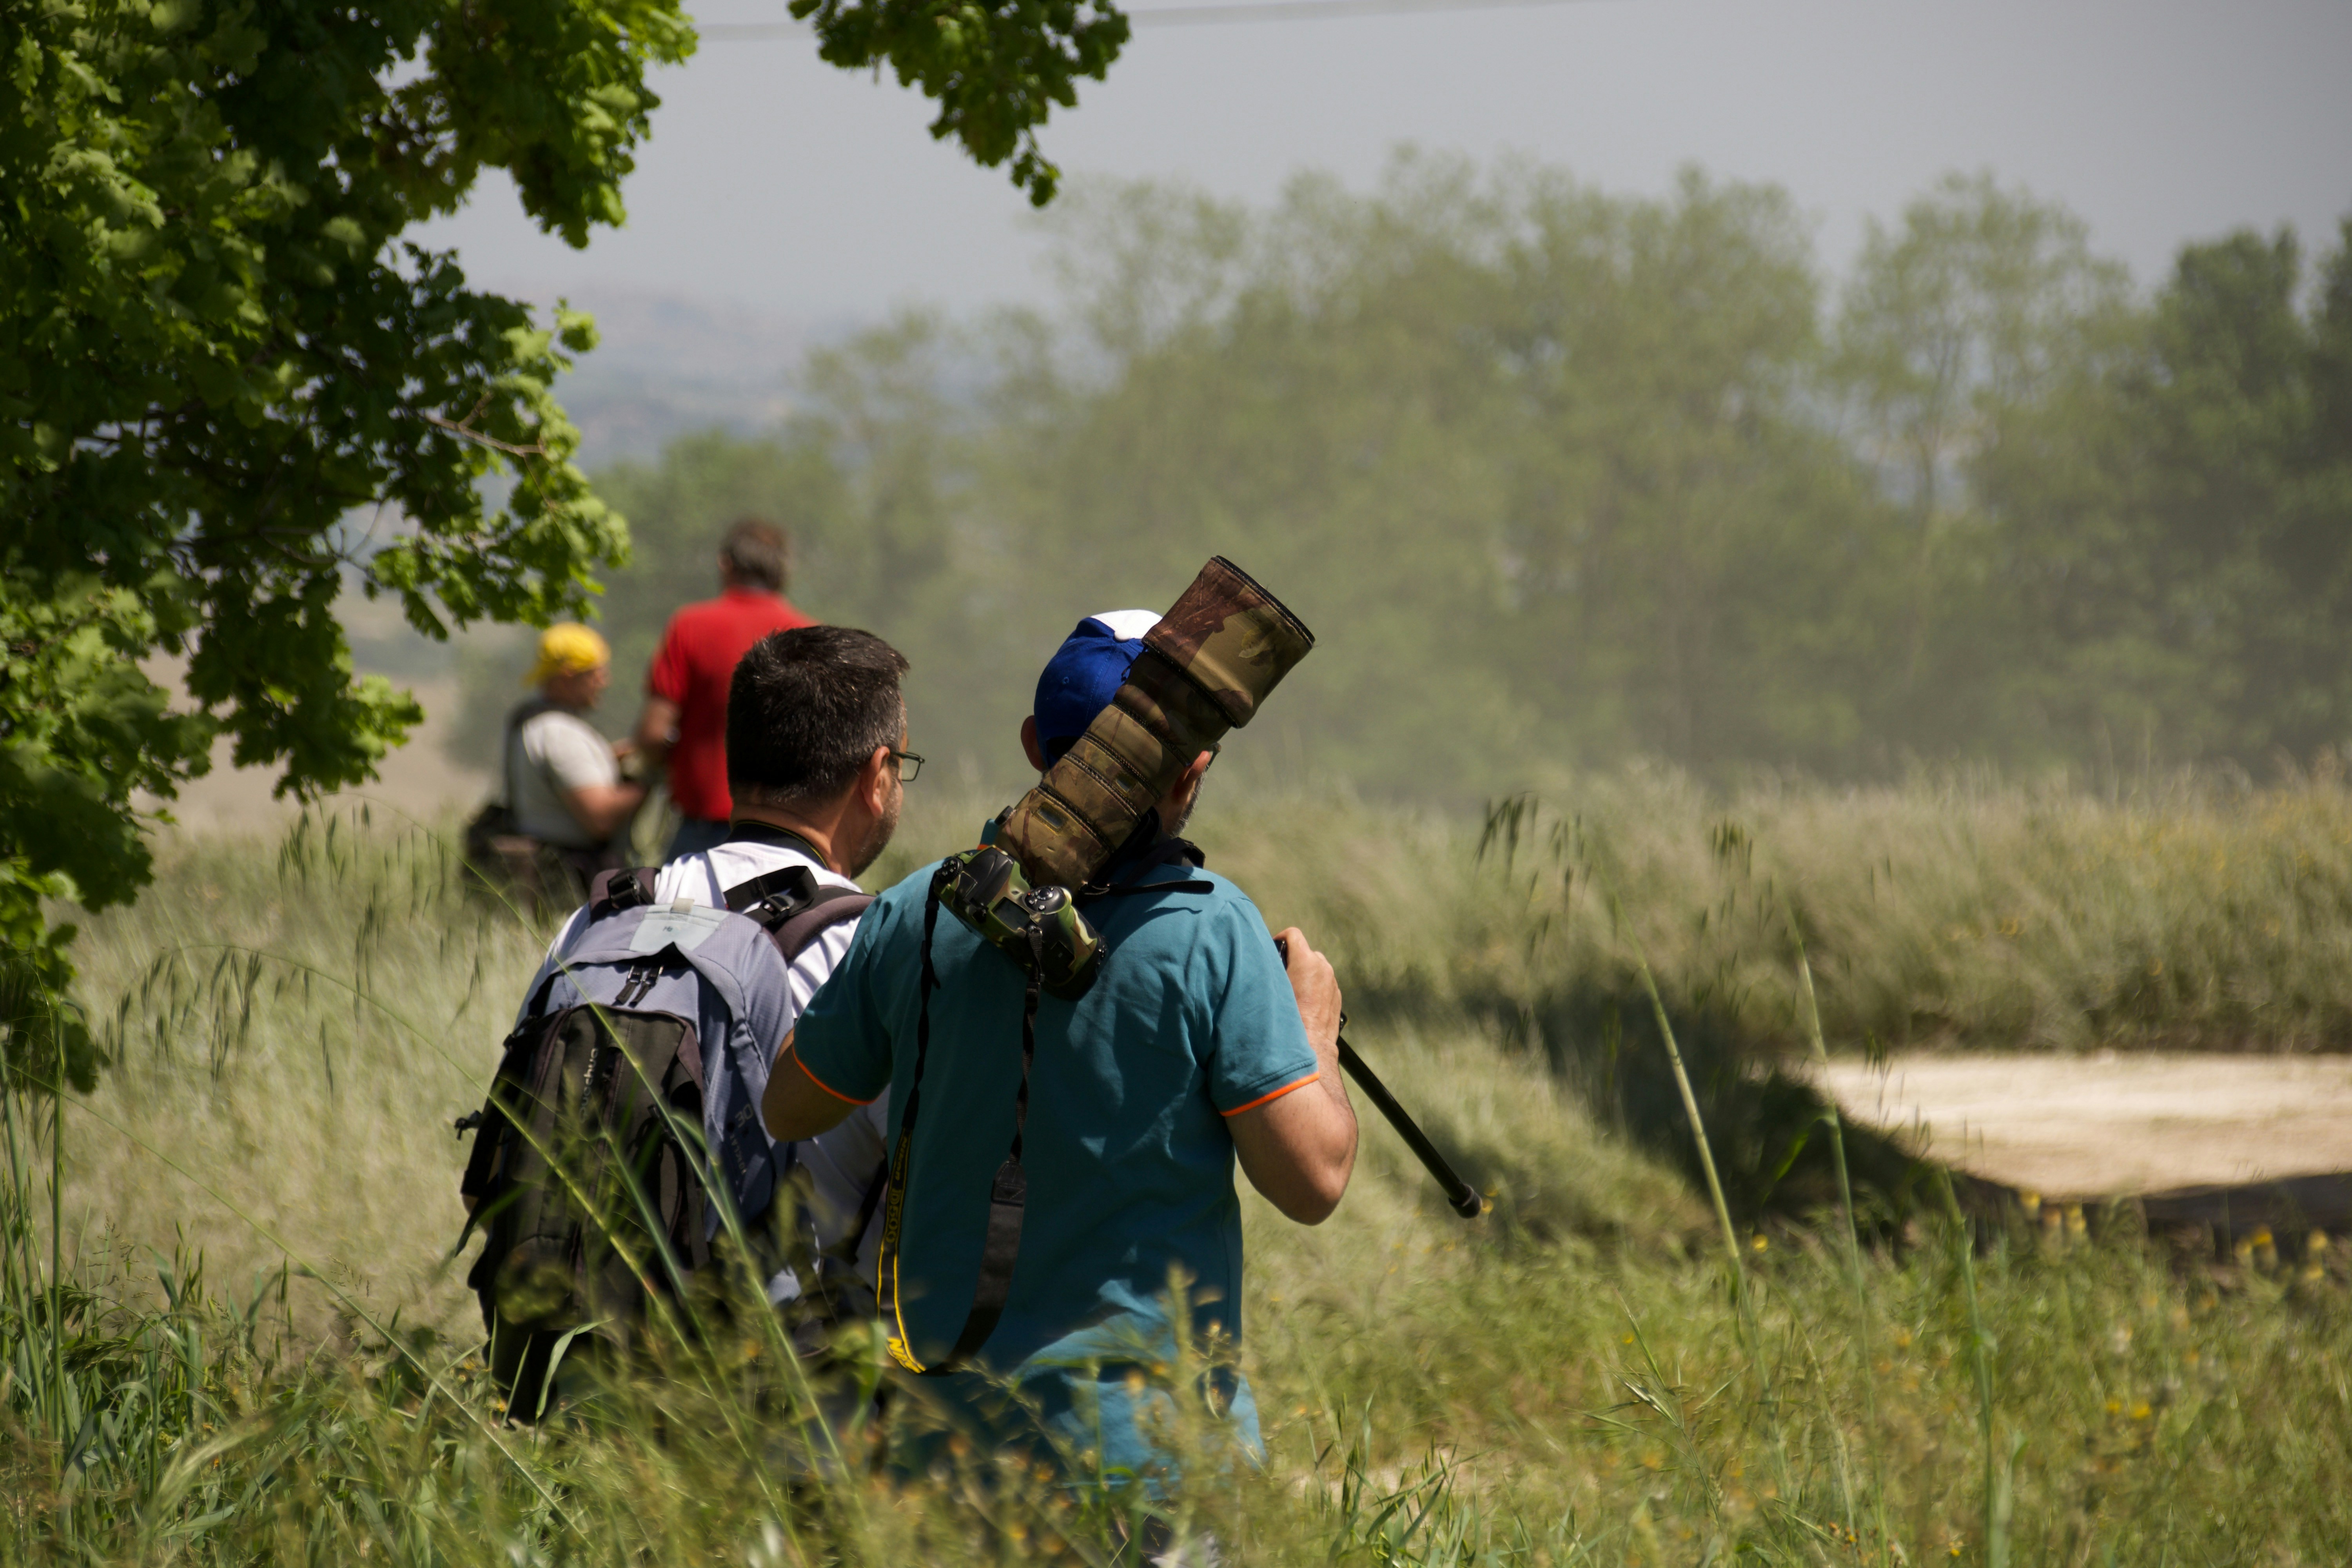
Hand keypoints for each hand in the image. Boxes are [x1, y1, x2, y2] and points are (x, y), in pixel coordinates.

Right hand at [1274, 927, 1341, 1062]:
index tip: (1273, 949)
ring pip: (1316, 967)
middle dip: (1293, 958)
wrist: (1310, 1046)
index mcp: (1307, 961)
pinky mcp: (1337, 995)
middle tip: (1280, 974)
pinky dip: (1314, 986)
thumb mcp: (1272, 988)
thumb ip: (1269, 969)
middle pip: (1305, 951)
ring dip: (1304, 973)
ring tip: (1291, 990)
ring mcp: (1332, 981)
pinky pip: (1323, 982)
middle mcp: (1323, 967)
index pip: (1293, 934)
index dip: (1280, 938)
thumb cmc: (1288, 1019)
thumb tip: (1263, 962)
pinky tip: (1303, 1001)